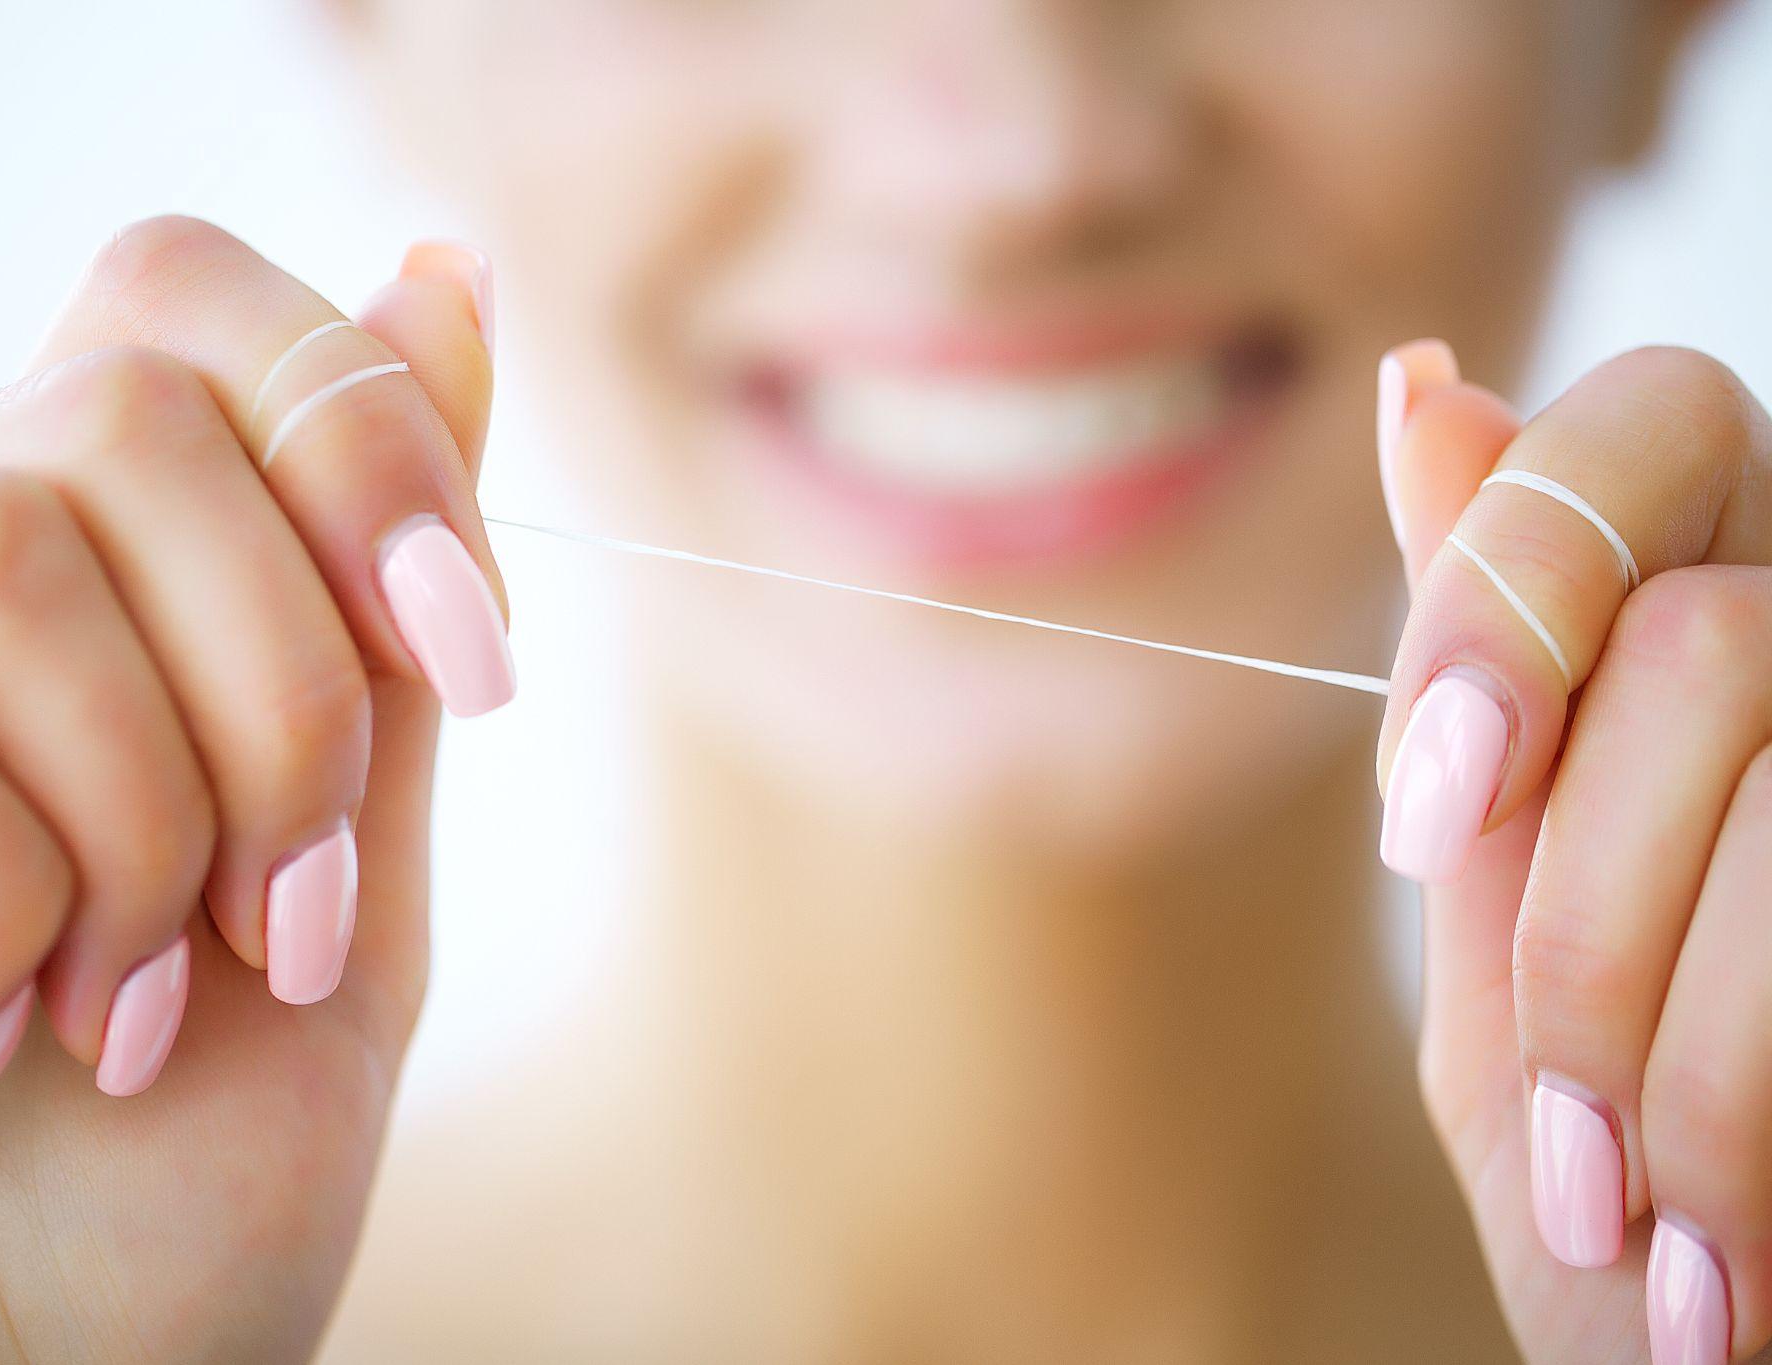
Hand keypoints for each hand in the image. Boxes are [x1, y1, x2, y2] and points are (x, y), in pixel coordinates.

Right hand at [0, 218, 508, 1360]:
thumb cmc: (165, 1188)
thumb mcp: (355, 883)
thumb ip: (381, 610)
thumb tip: (440, 280)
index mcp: (90, 589)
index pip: (183, 299)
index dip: (362, 426)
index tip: (476, 652)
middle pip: (126, 408)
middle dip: (287, 690)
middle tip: (290, 920)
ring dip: (145, 818)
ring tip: (129, 1009)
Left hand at [1380, 340, 1771, 1363]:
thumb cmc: (1627, 1225)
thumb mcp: (1505, 983)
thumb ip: (1481, 723)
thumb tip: (1427, 384)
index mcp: (1711, 658)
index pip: (1646, 430)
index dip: (1509, 591)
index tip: (1426, 810)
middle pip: (1702, 631)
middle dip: (1585, 910)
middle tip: (1565, 1135)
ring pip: (1767, 707)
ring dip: (1668, 1022)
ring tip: (1639, 1226)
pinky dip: (1748, 1096)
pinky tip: (1743, 1267)